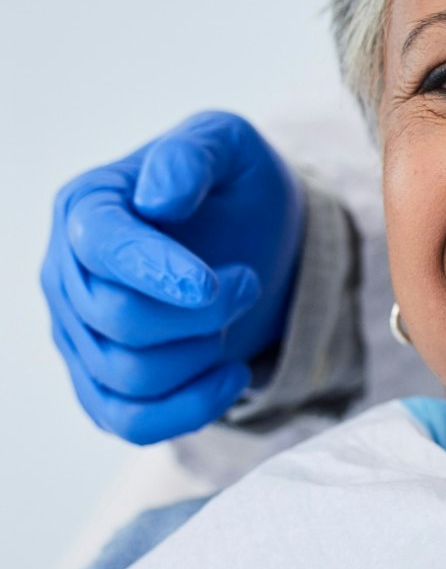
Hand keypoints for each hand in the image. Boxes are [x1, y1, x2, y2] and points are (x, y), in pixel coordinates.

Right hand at [42, 111, 304, 442]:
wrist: (257, 243)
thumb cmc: (236, 188)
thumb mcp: (228, 145)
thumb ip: (191, 155)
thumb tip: (157, 198)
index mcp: (86, 206)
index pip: (99, 246)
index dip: (154, 269)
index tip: (211, 285)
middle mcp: (66, 273)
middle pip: (117, 318)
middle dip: (202, 311)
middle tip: (247, 282)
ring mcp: (78, 335)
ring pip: (128, 375)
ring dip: (203, 352)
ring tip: (236, 316)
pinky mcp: (102, 384)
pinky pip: (130, 422)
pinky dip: (189, 410)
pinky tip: (234, 375)